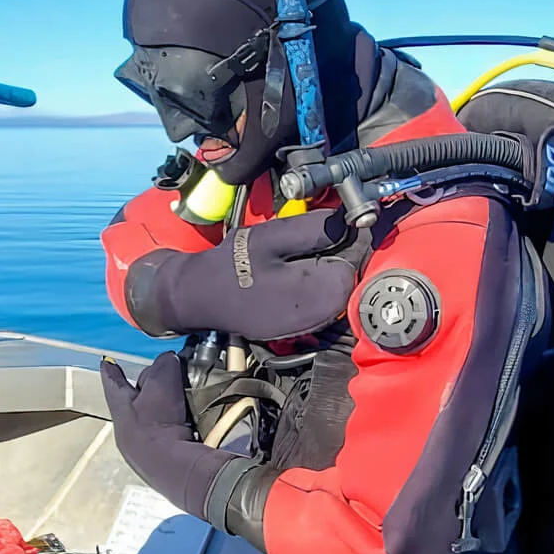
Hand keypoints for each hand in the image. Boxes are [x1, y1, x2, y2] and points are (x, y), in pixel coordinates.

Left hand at [100, 352, 234, 518]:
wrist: (179, 472)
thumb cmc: (159, 426)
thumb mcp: (161, 385)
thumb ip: (163, 366)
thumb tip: (170, 360)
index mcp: (121, 409)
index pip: (113, 382)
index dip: (111, 370)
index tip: (105, 362)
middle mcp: (128, 429)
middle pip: (136, 398)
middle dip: (146, 387)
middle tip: (160, 374)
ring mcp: (146, 448)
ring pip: (155, 416)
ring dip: (165, 406)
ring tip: (182, 396)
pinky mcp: (166, 459)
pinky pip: (171, 433)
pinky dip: (179, 423)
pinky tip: (193, 420)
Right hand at [127, 209, 357, 340]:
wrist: (197, 297)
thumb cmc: (231, 265)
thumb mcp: (271, 236)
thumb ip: (314, 229)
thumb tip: (349, 221)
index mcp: (321, 293)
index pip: (356, 260)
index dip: (344, 241)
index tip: (326, 232)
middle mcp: (322, 317)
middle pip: (349, 279)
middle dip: (334, 259)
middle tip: (303, 248)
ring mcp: (310, 328)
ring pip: (335, 293)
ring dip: (323, 275)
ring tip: (291, 264)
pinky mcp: (296, 331)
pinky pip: (319, 305)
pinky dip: (311, 290)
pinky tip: (287, 281)